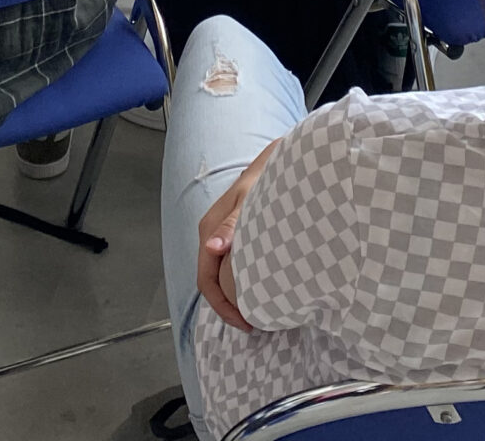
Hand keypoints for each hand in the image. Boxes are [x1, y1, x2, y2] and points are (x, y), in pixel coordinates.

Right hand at [195, 162, 262, 332]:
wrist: (278, 160)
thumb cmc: (264, 179)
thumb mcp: (250, 201)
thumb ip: (232, 225)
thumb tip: (212, 248)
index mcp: (209, 231)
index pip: (206, 281)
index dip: (223, 307)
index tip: (246, 323)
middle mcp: (211, 235)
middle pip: (211, 281)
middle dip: (229, 306)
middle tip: (253, 324)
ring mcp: (221, 234)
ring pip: (220, 274)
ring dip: (234, 295)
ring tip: (256, 312)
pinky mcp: (233, 233)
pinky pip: (229, 265)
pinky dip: (239, 282)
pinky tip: (257, 287)